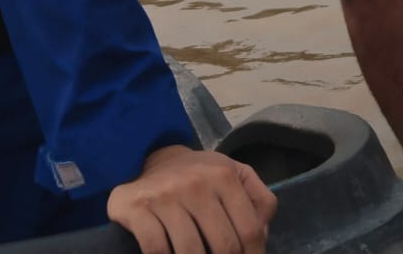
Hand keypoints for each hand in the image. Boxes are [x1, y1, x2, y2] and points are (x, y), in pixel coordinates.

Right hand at [107, 144, 275, 253]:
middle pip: (224, 246)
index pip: (249, 230)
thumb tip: (263, 234)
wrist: (152, 157)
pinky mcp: (139, 208)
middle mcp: (197, 184)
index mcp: (225, 176)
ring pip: (191, 252)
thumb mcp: (236, 174)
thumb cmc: (200, 174)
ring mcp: (166, 196)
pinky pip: (157, 249)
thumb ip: (259, 200)